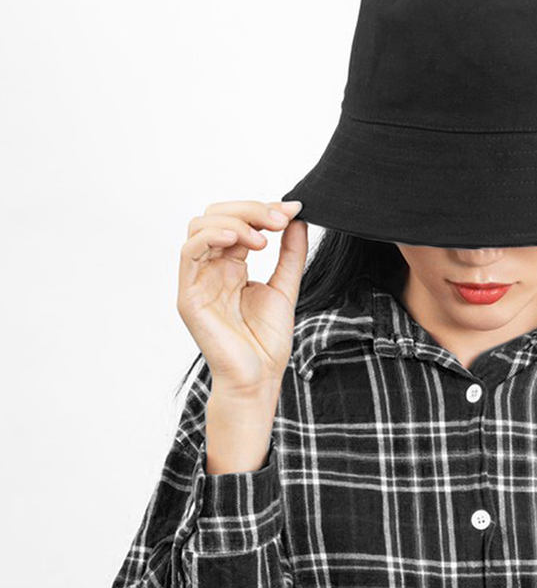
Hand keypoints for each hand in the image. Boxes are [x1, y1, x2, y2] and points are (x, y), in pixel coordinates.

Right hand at [177, 199, 307, 395]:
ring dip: (234, 221)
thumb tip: (296, 219)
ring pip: (200, 227)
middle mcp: (211, 268)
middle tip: (279, 220)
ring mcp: (198, 280)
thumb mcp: (285, 287)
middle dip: (250, 210)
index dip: (262, 210)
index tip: (292, 211)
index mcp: (231, 265)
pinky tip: (238, 240)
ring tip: (263, 238)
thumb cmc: (267, 342)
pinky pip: (189, 253)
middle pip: (215, 216)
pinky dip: (211, 238)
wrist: (259, 377)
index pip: (237, 221)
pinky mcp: (189, 295)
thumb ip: (290, 254)